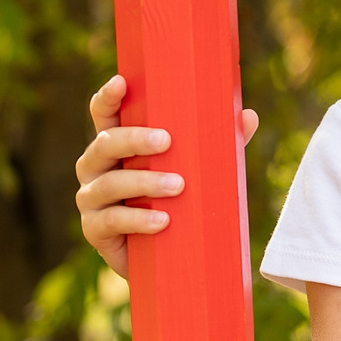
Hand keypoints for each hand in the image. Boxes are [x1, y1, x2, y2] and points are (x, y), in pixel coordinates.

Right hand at [73, 74, 259, 277]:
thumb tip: (249, 117)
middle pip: (104, 143)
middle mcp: (96, 166)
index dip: (108, 97)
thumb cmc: (178, 200)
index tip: (121, 81)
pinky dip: (138, 219)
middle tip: (167, 141)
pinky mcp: (94, 230)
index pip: (104, 114)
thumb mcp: (198, 170)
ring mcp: (91, 198)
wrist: (165, 258)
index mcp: (116, 144)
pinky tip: (162, 220)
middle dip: (134, 139)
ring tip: (179, 186)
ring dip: (144, 182)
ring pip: (110, 183)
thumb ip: (219, 145)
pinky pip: (112, 221)